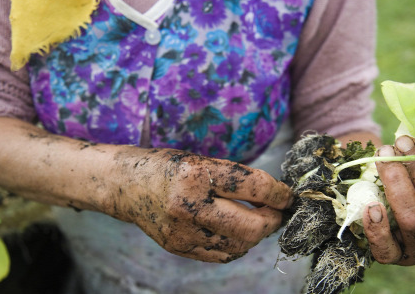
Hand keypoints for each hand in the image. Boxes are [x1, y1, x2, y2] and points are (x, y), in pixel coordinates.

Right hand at [109, 148, 293, 262]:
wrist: (126, 184)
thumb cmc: (168, 166)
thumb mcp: (201, 160)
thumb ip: (235, 177)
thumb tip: (275, 195)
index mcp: (198, 174)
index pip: (255, 187)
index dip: (280, 193)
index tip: (288, 196)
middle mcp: (190, 205)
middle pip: (252, 226)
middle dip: (273, 220)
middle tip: (278, 212)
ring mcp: (183, 231)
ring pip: (240, 245)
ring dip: (256, 234)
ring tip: (257, 220)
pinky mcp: (179, 247)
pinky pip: (221, 254)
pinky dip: (237, 245)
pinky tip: (237, 232)